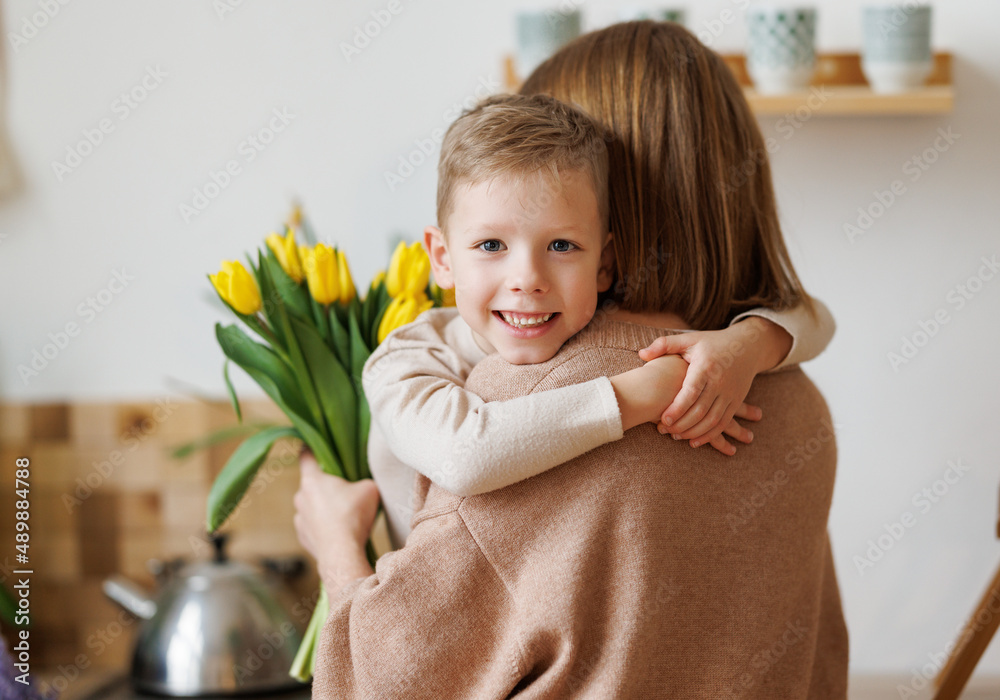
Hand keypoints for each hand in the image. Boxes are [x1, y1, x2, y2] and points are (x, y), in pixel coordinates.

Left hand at [294, 450, 379, 588]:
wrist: (342, 552)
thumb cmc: (353, 515)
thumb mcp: (369, 488)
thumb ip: (363, 482)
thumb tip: (362, 485)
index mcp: (312, 480)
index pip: (306, 456)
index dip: (310, 449)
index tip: (310, 445)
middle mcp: (300, 497)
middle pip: (311, 485)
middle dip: (326, 486)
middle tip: (344, 492)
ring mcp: (299, 518)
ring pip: (311, 507)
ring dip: (323, 508)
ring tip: (344, 517)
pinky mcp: (302, 537)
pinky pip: (313, 526)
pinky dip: (323, 527)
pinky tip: (339, 532)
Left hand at [638, 319, 785, 448]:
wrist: (748, 346)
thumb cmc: (712, 343)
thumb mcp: (689, 339)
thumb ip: (664, 345)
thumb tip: (641, 354)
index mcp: (705, 367)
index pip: (691, 392)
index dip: (677, 408)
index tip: (663, 420)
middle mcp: (720, 382)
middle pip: (700, 410)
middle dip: (681, 424)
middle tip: (663, 431)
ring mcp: (730, 394)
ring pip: (712, 420)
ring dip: (693, 432)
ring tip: (675, 437)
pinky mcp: (736, 402)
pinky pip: (723, 423)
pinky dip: (709, 435)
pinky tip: (694, 442)